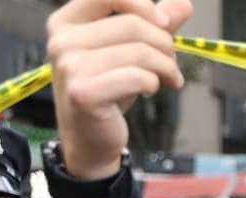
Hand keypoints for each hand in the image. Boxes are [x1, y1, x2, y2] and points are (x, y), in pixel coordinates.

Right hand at [47, 0, 191, 180]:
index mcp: (67, 22)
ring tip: (169, 78)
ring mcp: (69, 66)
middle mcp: (62, 40)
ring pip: (140, 52)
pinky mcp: (84, 93)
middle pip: (133, 25)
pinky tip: (151, 89)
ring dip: (166, 66)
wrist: (91, 137)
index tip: (164, 23)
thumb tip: (184, 4)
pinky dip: (154, 83)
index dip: (142, 4)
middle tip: (171, 63)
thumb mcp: (128, 51)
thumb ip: (152, 25)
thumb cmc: (108, 89)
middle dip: (164, 44)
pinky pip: (138, 77)